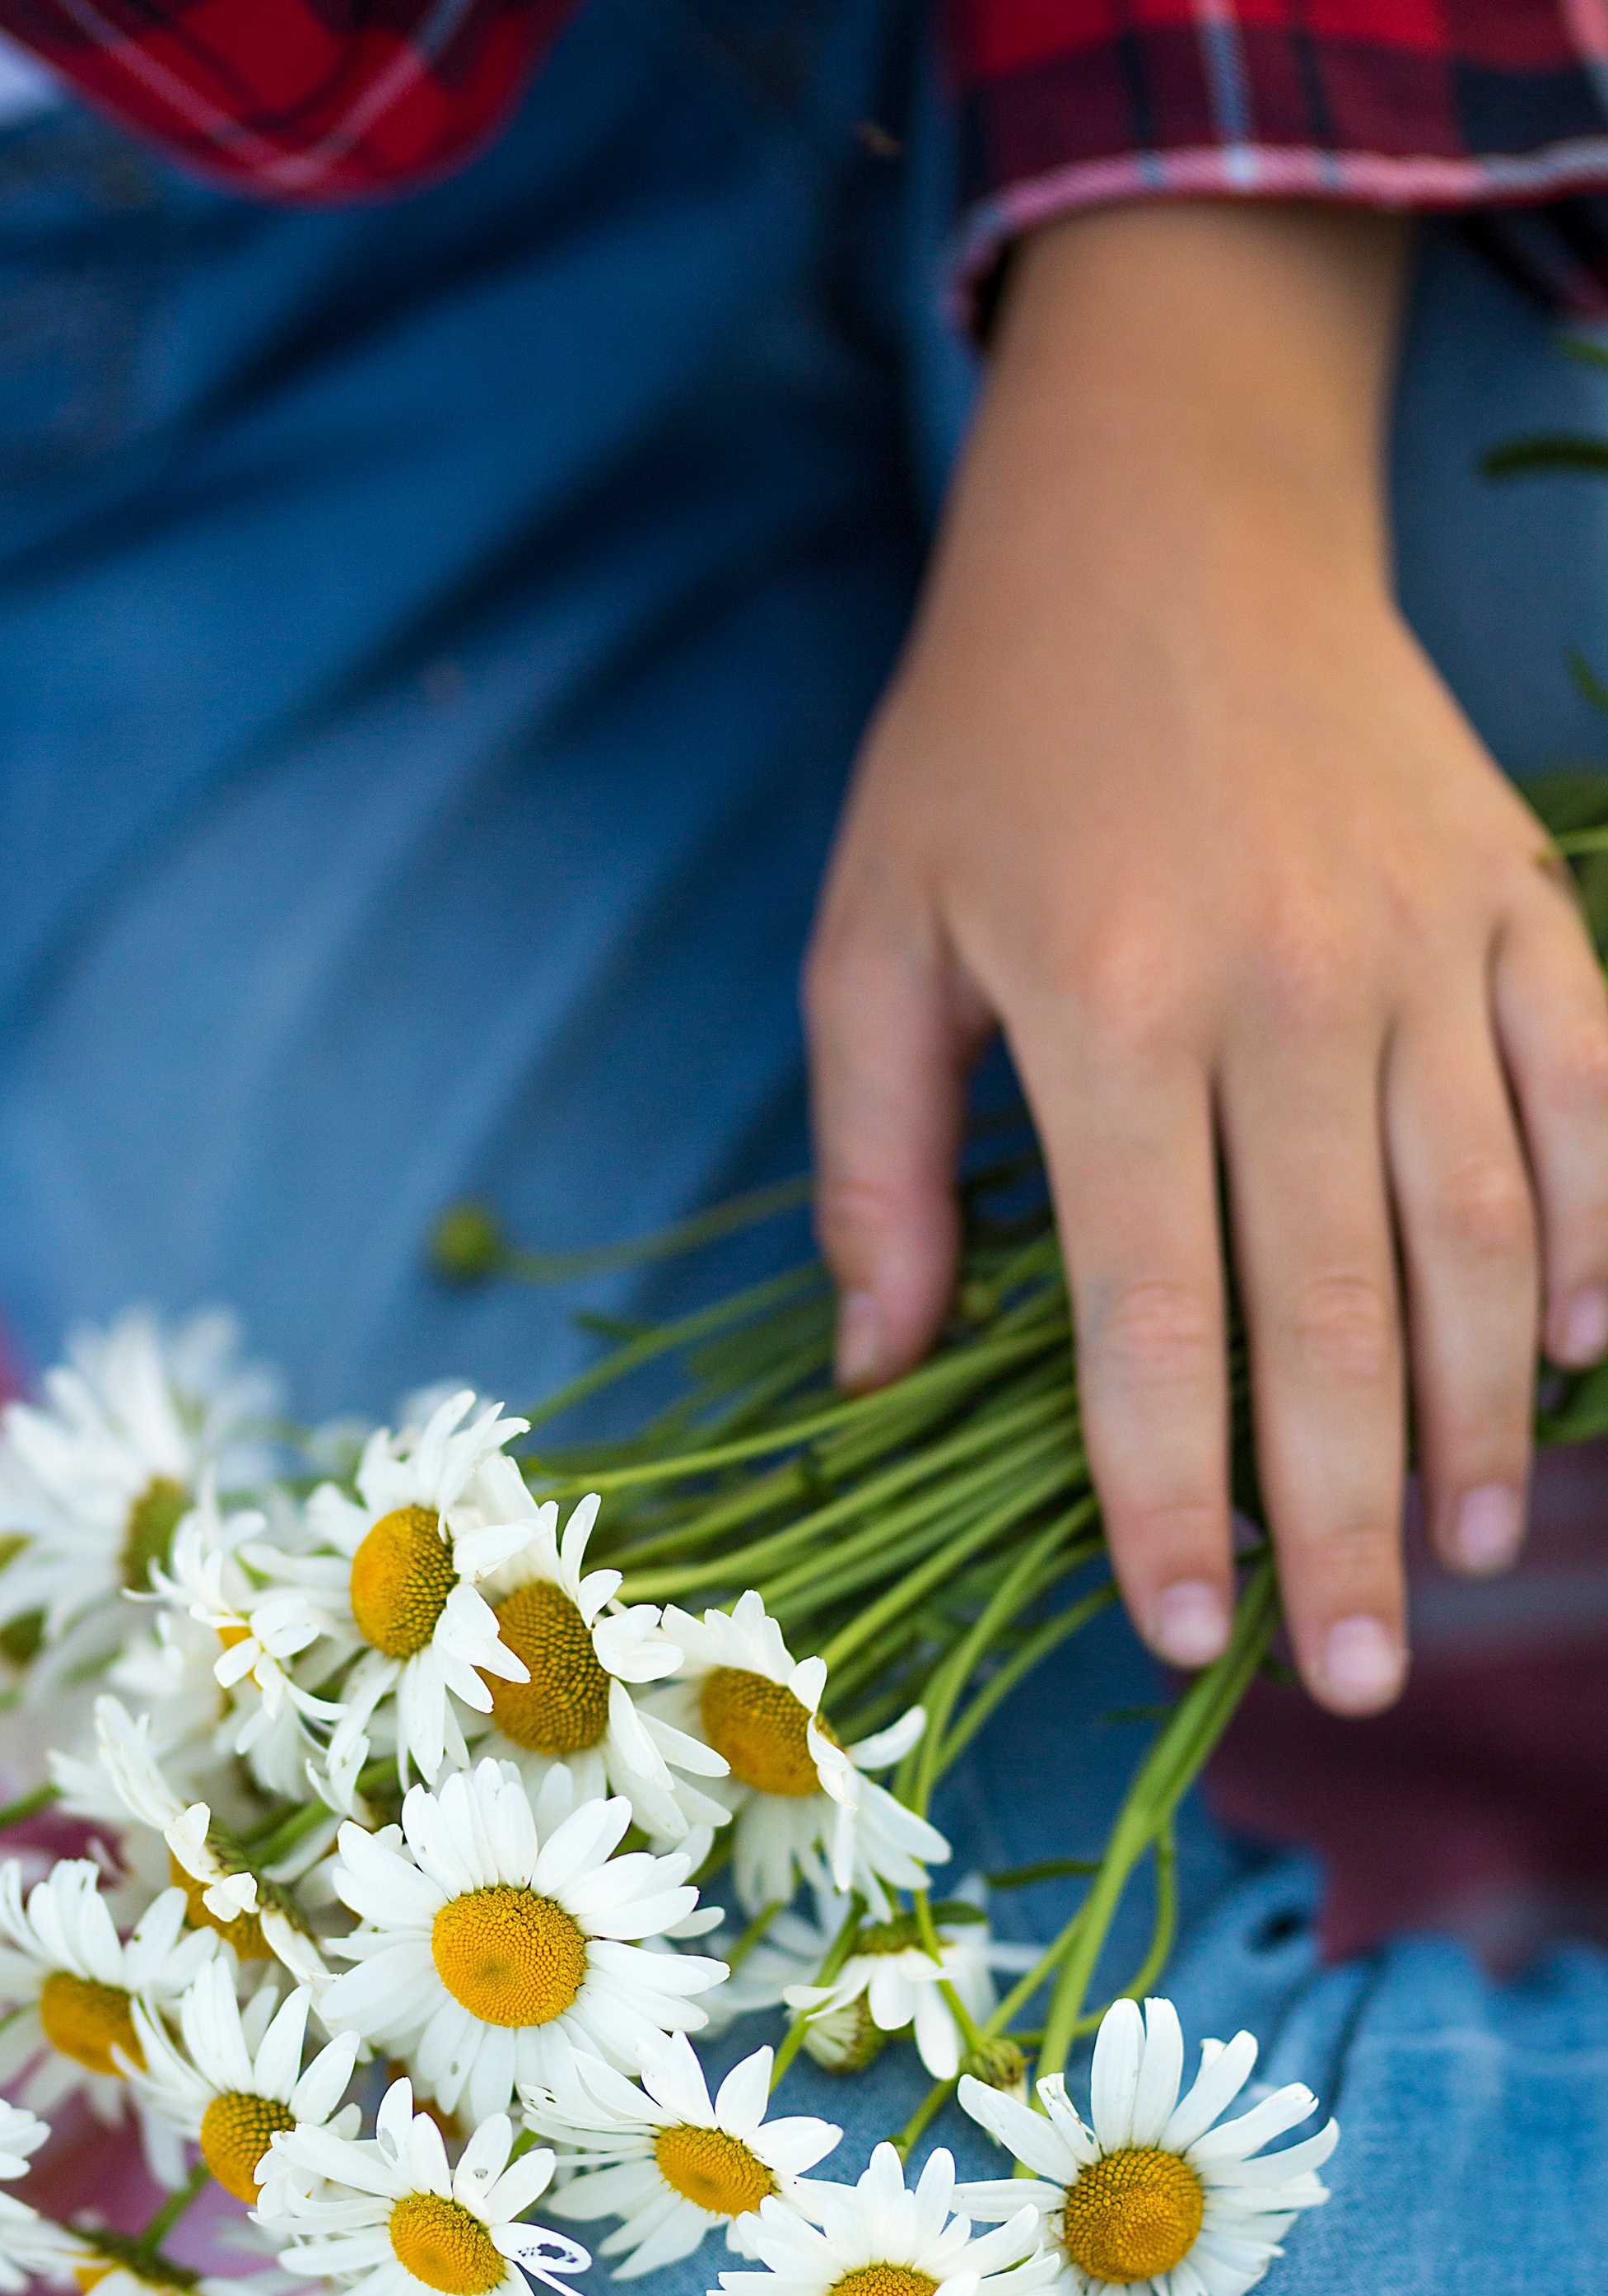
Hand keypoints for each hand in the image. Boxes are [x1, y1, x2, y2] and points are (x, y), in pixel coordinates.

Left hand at [807, 199, 1607, 1712]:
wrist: (1168, 509)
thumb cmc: (990, 737)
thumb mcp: (872, 933)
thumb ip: (873, 1161)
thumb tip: (878, 1369)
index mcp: (1110, 1018)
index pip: (1155, 1319)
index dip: (1170, 1496)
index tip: (1180, 1633)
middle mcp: (1290, 996)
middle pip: (1338, 1311)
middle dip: (1345, 1515)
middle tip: (1358, 1674)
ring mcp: (1425, 947)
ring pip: (1485, 1228)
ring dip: (1484, 1412)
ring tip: (1470, 1552)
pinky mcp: (1515, 903)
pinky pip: (1586, 1090)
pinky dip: (1599, 1228)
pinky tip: (1588, 1356)